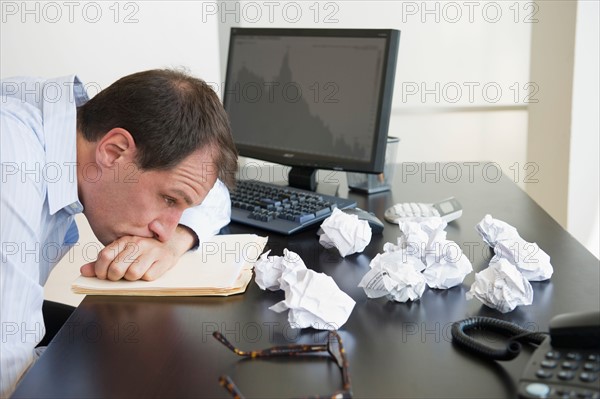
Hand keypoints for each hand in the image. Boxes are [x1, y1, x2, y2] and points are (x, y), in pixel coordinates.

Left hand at [80, 225, 196, 280]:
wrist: (171, 242)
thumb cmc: (143, 250)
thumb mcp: (122, 252)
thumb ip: (103, 262)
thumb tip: (83, 271)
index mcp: (124, 240)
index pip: (104, 256)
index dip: (100, 270)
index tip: (103, 275)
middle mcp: (137, 244)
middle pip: (117, 268)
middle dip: (115, 277)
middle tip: (119, 276)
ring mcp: (151, 252)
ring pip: (133, 274)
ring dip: (131, 278)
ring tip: (134, 273)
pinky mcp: (163, 261)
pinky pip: (148, 277)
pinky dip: (146, 279)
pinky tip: (148, 271)